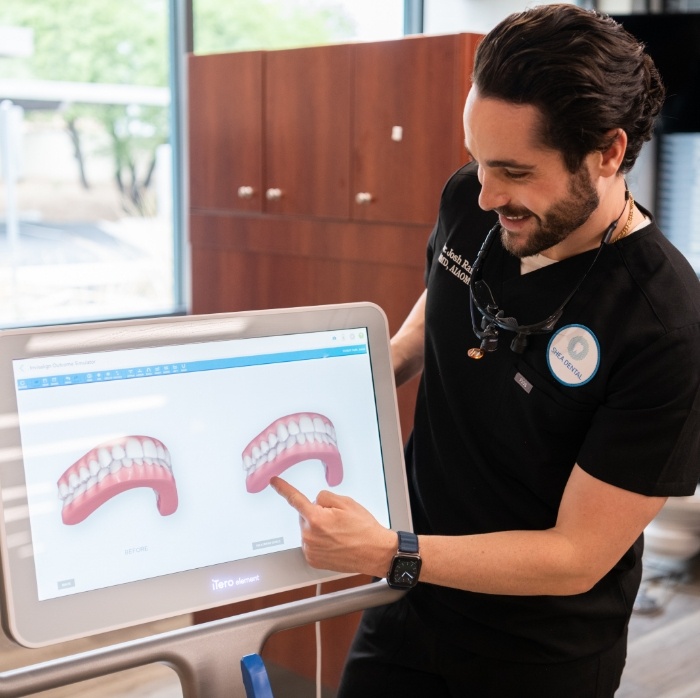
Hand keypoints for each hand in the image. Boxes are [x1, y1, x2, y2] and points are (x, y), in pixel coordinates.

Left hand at [270, 476, 395, 576]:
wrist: (375, 552)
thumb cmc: (364, 528)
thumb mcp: (346, 503)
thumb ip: (325, 497)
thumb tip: (314, 502)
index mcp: (316, 518)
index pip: (295, 499)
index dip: (283, 488)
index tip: (274, 482)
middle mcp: (309, 536)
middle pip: (305, 515)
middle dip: (317, 513)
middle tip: (338, 521)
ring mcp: (310, 550)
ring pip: (308, 529)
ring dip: (318, 528)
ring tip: (340, 534)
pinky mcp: (313, 560)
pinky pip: (311, 543)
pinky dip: (320, 541)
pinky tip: (335, 543)